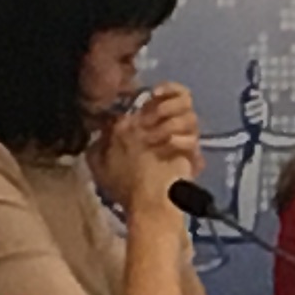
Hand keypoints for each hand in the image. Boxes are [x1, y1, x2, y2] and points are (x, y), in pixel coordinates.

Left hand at [96, 81, 202, 215]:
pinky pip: (192, 139)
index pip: (169, 94)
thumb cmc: (124, 183)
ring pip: (191, 116)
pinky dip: (178, 142)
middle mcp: (169, 128)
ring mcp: (183, 140)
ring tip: (156, 139)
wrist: (144, 203)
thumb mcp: (100, 159)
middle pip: (185, 100)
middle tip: (152, 121)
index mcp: (148, 125)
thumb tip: (109, 120)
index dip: (166, 90)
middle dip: (168, 107)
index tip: (154, 94)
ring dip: (171, 125)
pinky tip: (164, 150)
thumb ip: (103, 136)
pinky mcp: (193, 155)